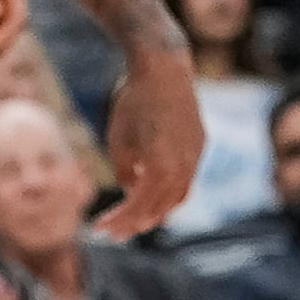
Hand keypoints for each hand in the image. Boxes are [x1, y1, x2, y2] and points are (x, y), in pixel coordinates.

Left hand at [98, 32, 204, 239]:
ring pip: (179, 195)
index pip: (139, 207)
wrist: (164, 67)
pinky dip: (169, 190)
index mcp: (162, 166)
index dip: (119, 221)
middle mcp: (185, 163)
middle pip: (162, 207)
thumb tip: (132, 189)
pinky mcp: (200, 142)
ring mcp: (196, 153)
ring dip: (157, 211)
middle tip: (115, 233)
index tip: (99, 228)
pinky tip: (151, 189)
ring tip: (135, 219)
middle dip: (136, 222)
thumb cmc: (134, 102)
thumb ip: (125, 172)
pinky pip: (186, 177)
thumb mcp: (118, 141)